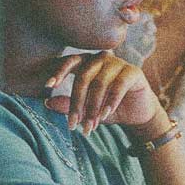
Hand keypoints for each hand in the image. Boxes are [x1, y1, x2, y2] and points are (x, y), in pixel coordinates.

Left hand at [43, 51, 159, 135]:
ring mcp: (117, 63)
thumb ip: (69, 105)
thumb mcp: (86, 110)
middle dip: (77, 103)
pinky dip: (111, 101)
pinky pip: (118, 85)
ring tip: (91, 126)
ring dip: (93, 108)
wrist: (137, 114)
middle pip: (83, 77)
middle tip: (73, 124)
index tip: (48, 86)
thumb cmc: (108, 108)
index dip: (58, 72)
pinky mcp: (133, 71)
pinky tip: (106, 114)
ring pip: (99, 83)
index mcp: (86, 63)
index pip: (69, 62)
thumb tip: (47, 103)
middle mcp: (100, 59)